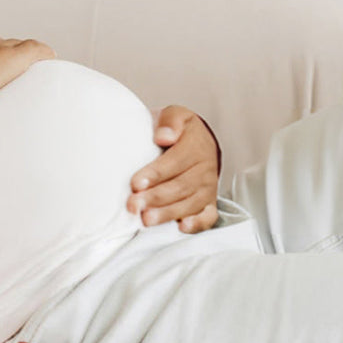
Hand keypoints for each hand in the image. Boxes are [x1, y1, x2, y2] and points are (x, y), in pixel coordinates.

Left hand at [127, 105, 218, 232]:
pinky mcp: (209, 202)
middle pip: (180, 187)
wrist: (198, 141)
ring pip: (189, 204)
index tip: (135, 183)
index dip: (155, 174)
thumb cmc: (180, 130)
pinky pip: (208, 216)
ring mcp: (208, 188)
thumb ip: (170, 121)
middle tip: (133, 205)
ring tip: (146, 219)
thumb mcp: (176, 115)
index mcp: (195, 148)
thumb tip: (164, 135)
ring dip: (167, 213)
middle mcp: (204, 170)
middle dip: (155, 198)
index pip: (175, 162)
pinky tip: (181, 227)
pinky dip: (197, 224)